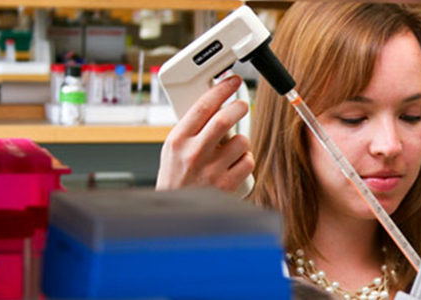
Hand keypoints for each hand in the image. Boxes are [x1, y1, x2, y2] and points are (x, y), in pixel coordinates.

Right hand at [156, 75, 253, 191]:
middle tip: (242, 106)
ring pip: (241, 141)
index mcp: (178, 140)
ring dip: (242, 140)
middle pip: (224, 119)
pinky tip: (235, 164)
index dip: (222, 89)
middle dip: (239, 107)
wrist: (175, 213)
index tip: (232, 81)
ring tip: (232, 147)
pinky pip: (248, 162)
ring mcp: (211, 169)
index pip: (203, 106)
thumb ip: (191, 128)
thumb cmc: (175, 178)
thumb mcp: (172, 149)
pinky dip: (246, 159)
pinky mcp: (227, 184)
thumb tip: (215, 104)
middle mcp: (194, 153)